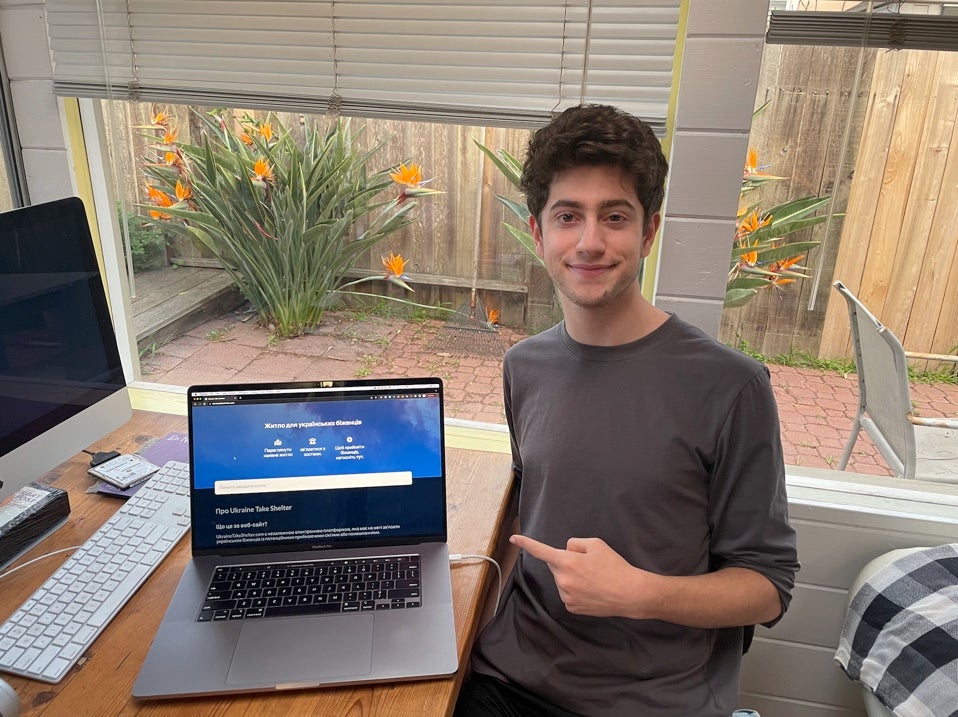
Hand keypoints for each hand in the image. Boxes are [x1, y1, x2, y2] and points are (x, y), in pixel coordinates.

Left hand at [511, 534, 647, 617]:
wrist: (629, 594)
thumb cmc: (614, 566)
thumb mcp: (596, 544)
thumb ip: (575, 544)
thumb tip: (565, 551)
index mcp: (567, 562)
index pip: (541, 551)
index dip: (526, 543)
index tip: (513, 538)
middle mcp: (562, 580)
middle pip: (555, 565)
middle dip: (564, 561)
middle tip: (586, 564)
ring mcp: (566, 596)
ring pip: (561, 580)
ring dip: (570, 576)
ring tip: (592, 579)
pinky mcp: (571, 608)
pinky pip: (567, 593)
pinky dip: (575, 589)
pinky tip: (591, 590)